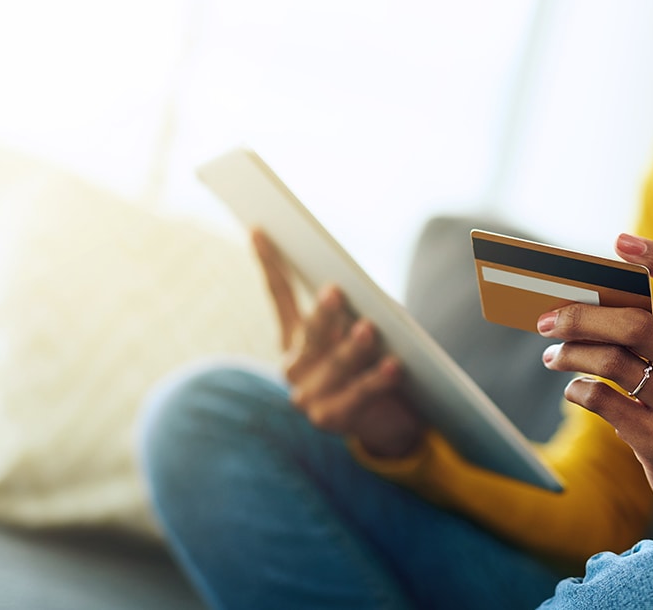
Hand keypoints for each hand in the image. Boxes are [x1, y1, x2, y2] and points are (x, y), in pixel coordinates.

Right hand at [252, 229, 424, 458]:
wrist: (386, 422)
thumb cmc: (372, 365)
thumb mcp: (357, 335)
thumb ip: (351, 314)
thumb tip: (356, 293)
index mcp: (295, 338)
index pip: (280, 295)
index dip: (270, 263)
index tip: (260, 230)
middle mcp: (294, 366)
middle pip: (310, 333)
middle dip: (324, 312)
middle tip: (335, 290)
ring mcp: (307, 396)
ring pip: (334, 364)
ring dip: (352, 347)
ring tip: (369, 329)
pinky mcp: (329, 420)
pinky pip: (357, 396)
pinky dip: (375, 380)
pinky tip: (392, 366)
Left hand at [537, 233, 652, 529]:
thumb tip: (589, 309)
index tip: (621, 242)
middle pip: (638, 327)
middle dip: (583, 317)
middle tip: (548, 319)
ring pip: (614, 363)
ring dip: (571, 353)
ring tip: (552, 354)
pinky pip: (606, 402)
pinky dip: (579, 389)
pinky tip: (573, 388)